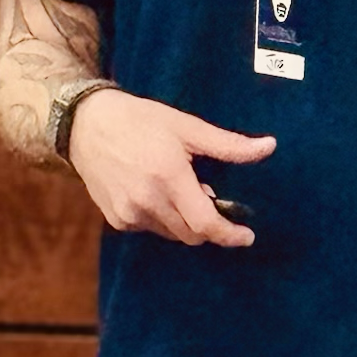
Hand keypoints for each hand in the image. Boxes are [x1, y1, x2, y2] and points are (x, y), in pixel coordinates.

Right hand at [67, 89, 275, 247]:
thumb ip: (228, 144)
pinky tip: (155, 191)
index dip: (229, 235)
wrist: (86, 124)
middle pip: (192, 234)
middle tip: (207, 193)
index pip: (205, 224)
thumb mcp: (186, 126)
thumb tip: (269, 147)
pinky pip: (150, 228)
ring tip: (178, 187)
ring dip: (184, 221)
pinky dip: (162, 218)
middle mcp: (148, 201)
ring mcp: (129, 213)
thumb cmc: (140, 119)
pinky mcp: (116, 218)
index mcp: (169, 177)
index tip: (246, 236)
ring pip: (172, 234)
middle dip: (208, 223)